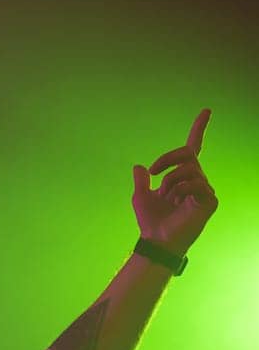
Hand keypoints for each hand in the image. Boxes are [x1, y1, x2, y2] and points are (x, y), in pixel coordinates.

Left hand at [132, 108, 217, 254]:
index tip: (206, 110)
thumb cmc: (150, 221)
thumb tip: (139, 167)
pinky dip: (182, 189)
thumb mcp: (140, 196)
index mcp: (182, 176)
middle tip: (153, 172)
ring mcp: (205, 189)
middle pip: (187, 153)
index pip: (193, 147)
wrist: (156, 239)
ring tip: (167, 197)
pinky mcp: (210, 200)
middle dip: (167, 159)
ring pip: (189, 168)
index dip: (199, 128)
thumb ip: (141, 181)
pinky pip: (196, 182)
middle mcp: (197, 179)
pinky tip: (178, 202)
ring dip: (171, 180)